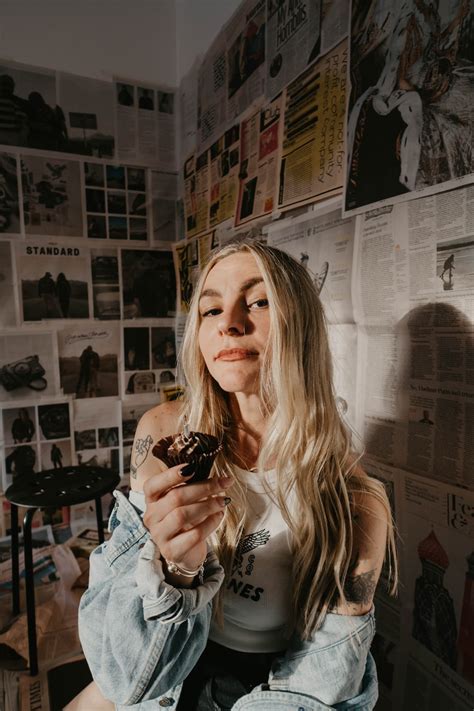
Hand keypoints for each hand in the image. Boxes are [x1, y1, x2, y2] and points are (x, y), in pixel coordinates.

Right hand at [142, 463, 232, 578]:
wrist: (187, 551)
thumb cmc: (187, 519)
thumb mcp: (185, 500)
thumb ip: (193, 486)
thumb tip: (219, 477)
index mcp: (152, 500)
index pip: (153, 485)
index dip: (171, 475)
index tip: (193, 466)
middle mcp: (151, 517)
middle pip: (175, 497)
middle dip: (203, 488)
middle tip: (223, 483)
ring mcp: (160, 535)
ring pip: (182, 515)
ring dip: (208, 505)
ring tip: (224, 501)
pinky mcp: (172, 551)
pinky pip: (194, 534)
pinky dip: (210, 523)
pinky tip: (219, 516)